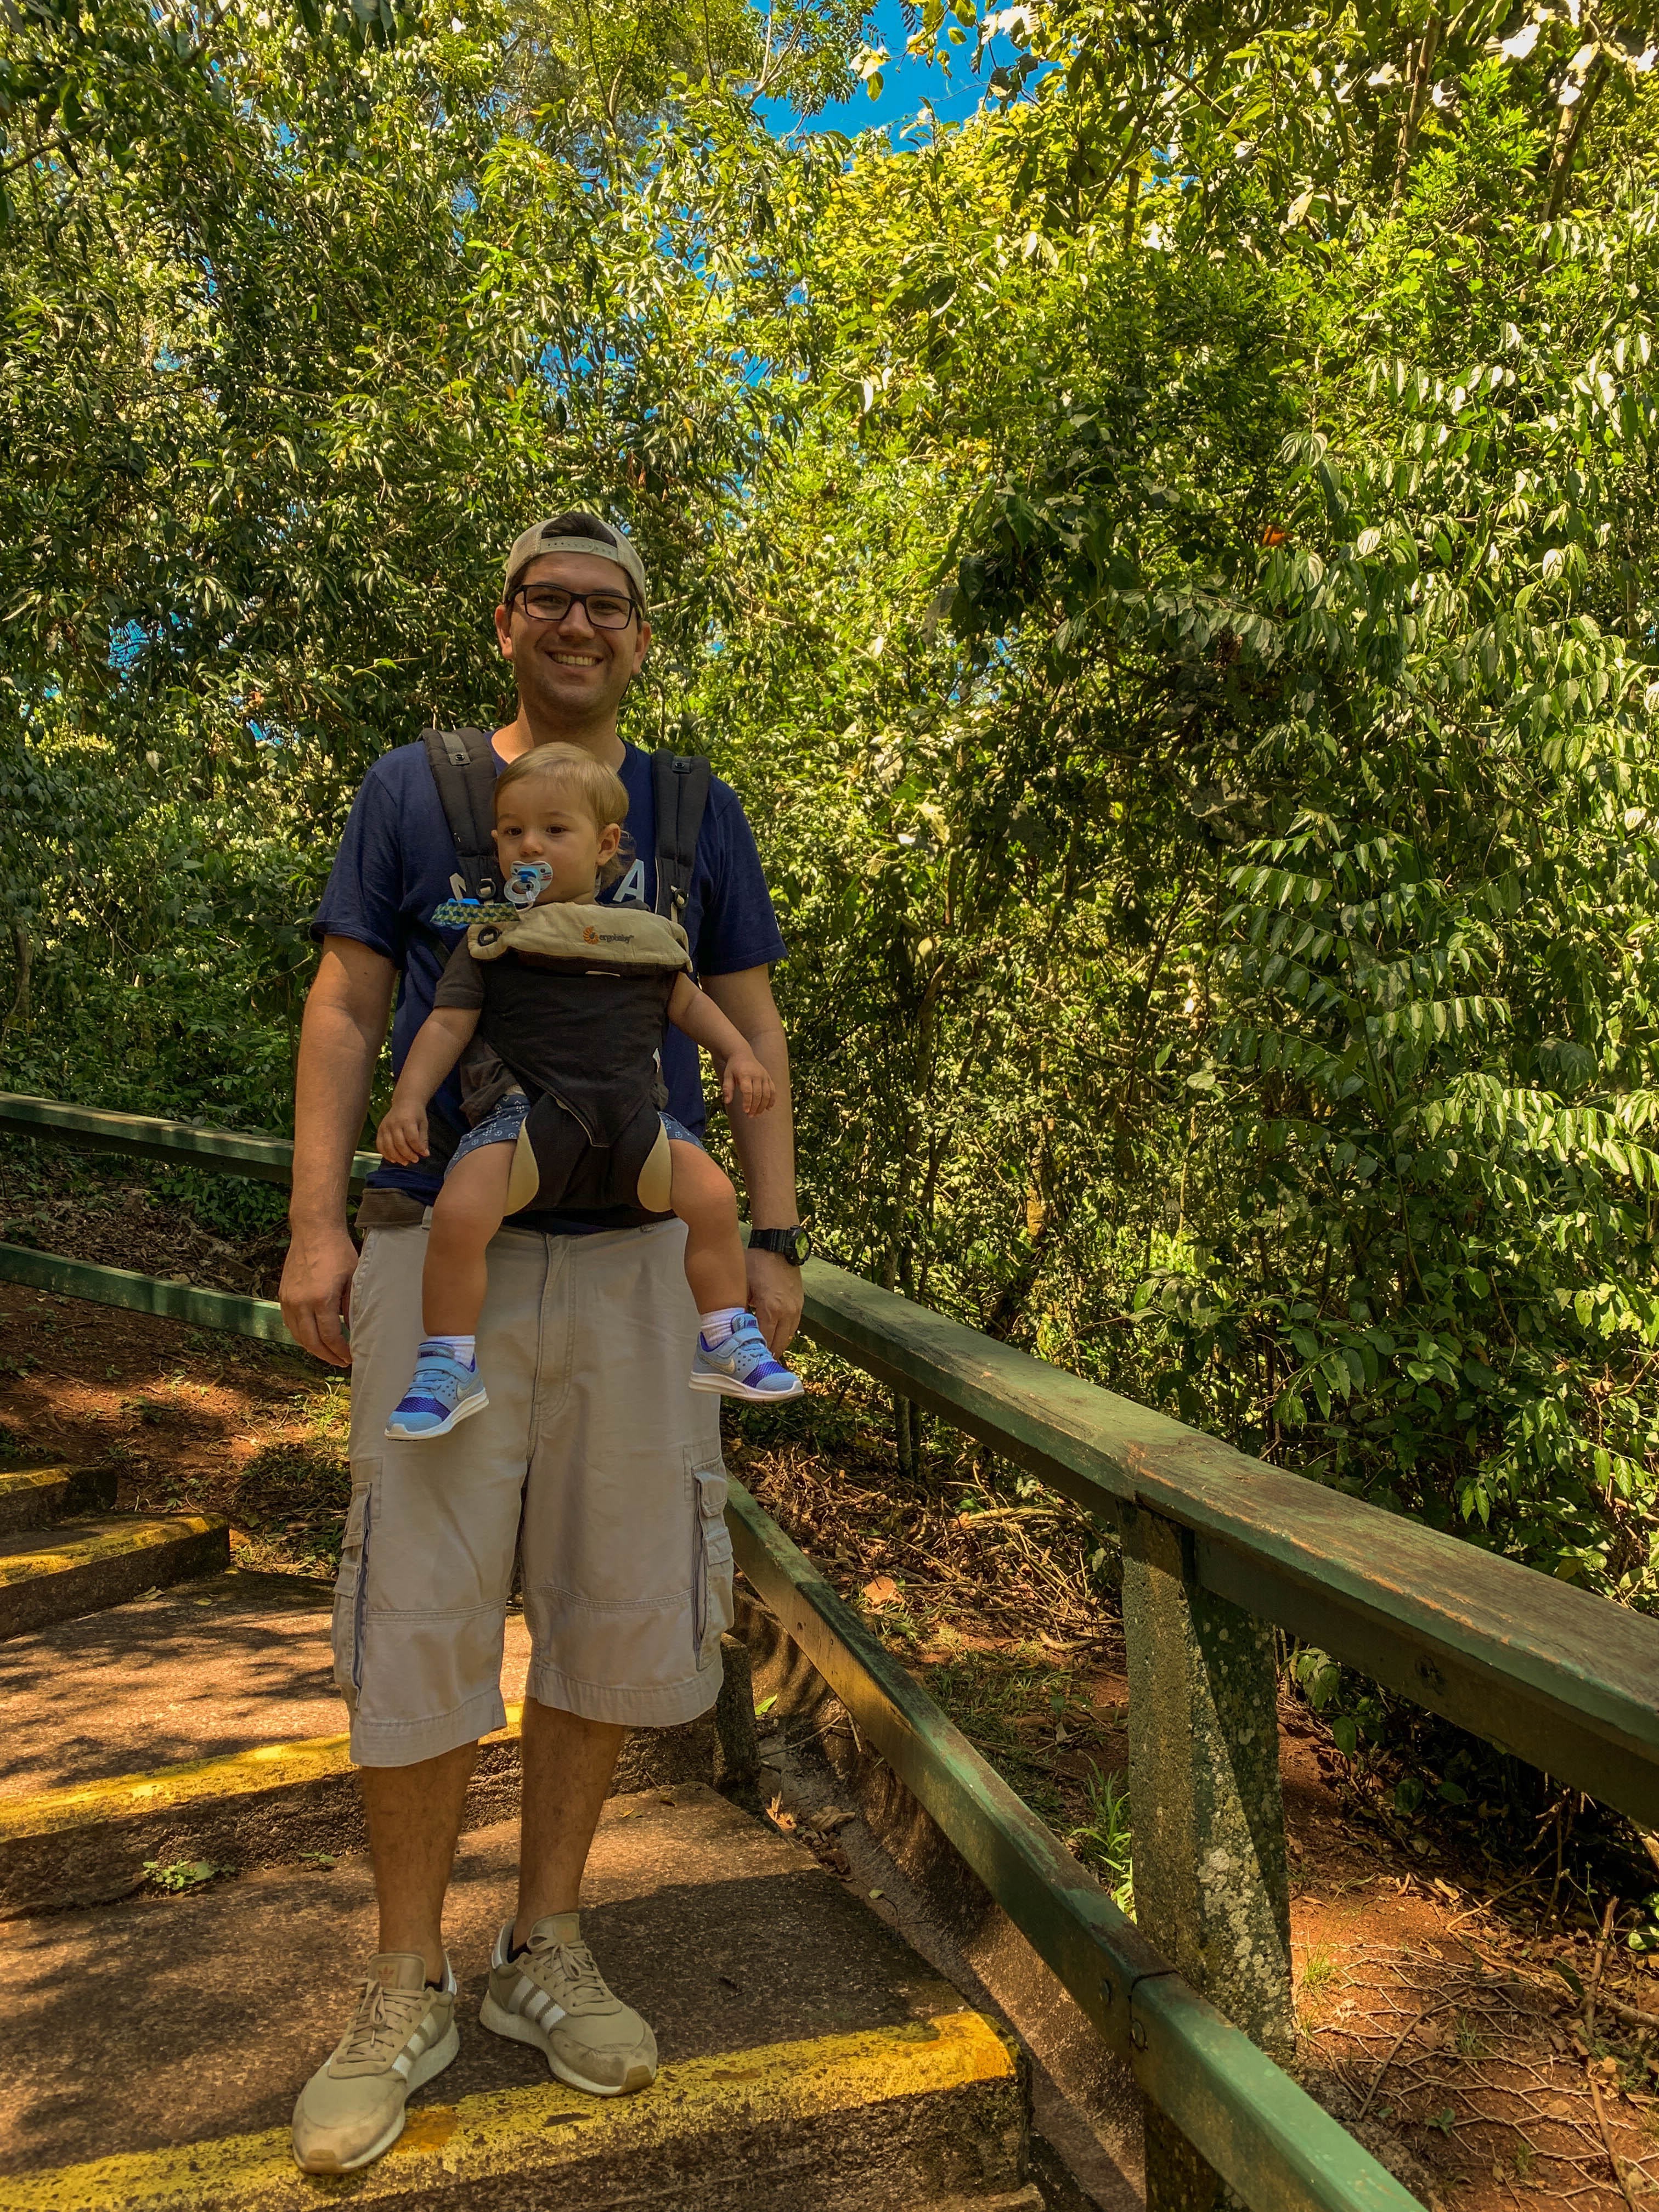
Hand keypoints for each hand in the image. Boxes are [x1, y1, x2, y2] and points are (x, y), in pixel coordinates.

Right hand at [280, 1221, 360, 1367]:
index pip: (330, 1337)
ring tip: (328, 1353)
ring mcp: (289, 1299)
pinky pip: (289, 1323)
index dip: (341, 1351)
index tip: (350, 1357)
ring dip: (313, 1348)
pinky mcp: (283, 1294)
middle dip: (327, 1356)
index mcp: (320, 1299)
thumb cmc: (338, 1251)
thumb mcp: (352, 1278)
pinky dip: (301, 1335)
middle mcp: (300, 1303)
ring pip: (297, 1335)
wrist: (313, 1230)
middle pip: (311, 1342)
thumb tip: (355, 1330)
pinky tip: (312, 1337)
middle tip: (340, 1362)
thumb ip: (351, 1306)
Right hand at [375, 1098, 428, 1165]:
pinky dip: (386, 1154)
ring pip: (388, 1147)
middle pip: (399, 1144)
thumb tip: (425, 1154)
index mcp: (407, 1120)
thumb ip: (423, 1139)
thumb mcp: (423, 1124)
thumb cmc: (416, 1114)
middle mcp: (394, 1124)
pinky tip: (394, 1159)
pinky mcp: (380, 1130)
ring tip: (405, 1162)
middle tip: (415, 1160)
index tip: (424, 1154)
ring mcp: (385, 1127)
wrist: (405, 1102)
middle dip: (408, 1155)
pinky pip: (380, 1145)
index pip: (412, 1138)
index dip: (418, 1149)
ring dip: (397, 1157)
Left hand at [721, 1049, 774, 1117]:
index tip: (745, 1112)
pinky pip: (773, 1090)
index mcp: (745, 1074)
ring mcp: (764, 1076)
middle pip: (758, 1094)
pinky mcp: (768, 1077)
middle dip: (755, 1107)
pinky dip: (772, 1100)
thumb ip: (727, 1088)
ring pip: (767, 1094)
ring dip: (763, 1106)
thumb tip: (727, 1102)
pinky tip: (768, 1108)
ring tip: (757, 1114)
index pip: (748, 1091)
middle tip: (750, 1116)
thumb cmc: (733, 1067)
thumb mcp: (727, 1076)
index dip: (748, 1103)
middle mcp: (757, 1075)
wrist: (742, 1054)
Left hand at [746, 1245, 802, 1354]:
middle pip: (778, 1344)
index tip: (748, 1363)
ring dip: (777, 1345)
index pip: (763, 1341)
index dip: (756, 1354)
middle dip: (767, 1354)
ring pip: (787, 1337)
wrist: (778, 1246)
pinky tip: (774, 1336)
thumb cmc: (757, 1264)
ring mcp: (796, 1309)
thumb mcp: (743, 1286)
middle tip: (756, 1363)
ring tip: (765, 1352)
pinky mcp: (800, 1304)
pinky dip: (784, 1334)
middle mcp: (786, 1313)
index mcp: (770, 1310)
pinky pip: (793, 1326)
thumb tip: (733, 1327)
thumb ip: (741, 1309)